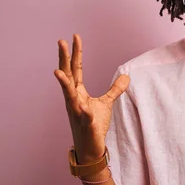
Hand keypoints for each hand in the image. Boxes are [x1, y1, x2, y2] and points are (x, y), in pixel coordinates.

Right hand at [54, 34, 129, 163]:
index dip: (76, 53)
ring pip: (68, 95)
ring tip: (58, 71)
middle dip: (64, 59)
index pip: (75, 69)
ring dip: (63, 84)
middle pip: (68, 75)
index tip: (74, 37)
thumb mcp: (106, 103)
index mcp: (78, 92)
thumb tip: (126, 75)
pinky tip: (82, 105)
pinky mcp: (85, 124)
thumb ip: (115, 89)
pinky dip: (83, 110)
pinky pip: (84, 116)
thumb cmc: (94, 124)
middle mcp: (73, 99)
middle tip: (60, 41)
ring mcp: (77, 111)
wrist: (90, 147)